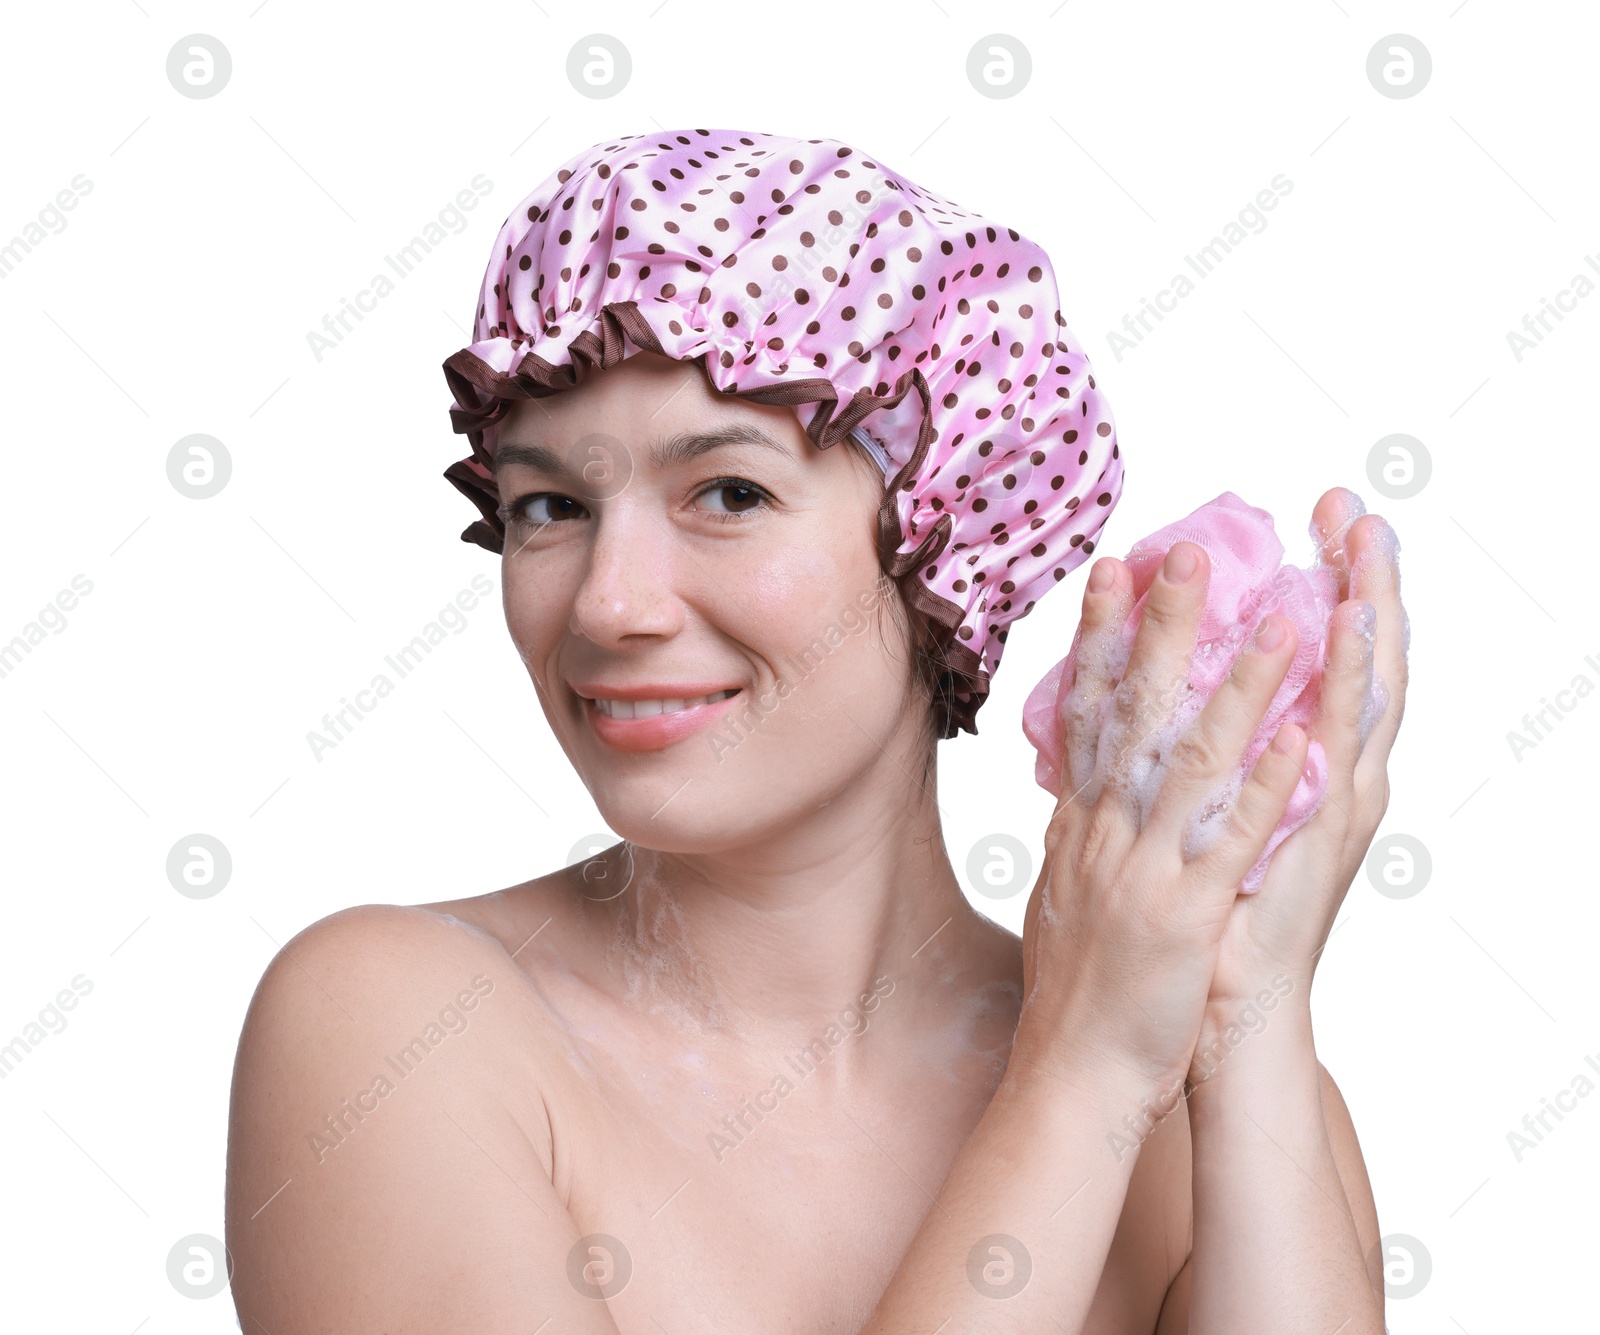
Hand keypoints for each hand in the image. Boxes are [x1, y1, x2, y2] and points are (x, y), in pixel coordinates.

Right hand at [1015, 534, 1318, 1100]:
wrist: (1069, 1073)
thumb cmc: (1072, 992)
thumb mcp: (1061, 894)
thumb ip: (1077, 833)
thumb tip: (1079, 787)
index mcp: (1079, 826)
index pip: (1086, 712)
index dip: (1099, 638)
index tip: (1115, 570)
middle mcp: (1105, 833)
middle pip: (1133, 713)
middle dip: (1160, 629)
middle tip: (1183, 553)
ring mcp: (1142, 870)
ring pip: (1190, 761)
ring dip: (1233, 686)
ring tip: (1273, 620)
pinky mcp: (1182, 916)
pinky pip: (1229, 841)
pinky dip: (1263, 786)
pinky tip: (1296, 739)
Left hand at [1194, 489, 1407, 1066]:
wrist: (1205, 1018)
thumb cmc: (1180, 927)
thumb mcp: (1164, 824)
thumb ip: (1166, 764)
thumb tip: (1132, 705)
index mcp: (1278, 771)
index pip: (1305, 662)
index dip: (1310, 590)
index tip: (1313, 518)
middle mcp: (1315, 780)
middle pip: (1345, 662)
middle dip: (1350, 579)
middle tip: (1349, 501)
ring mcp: (1326, 809)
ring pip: (1352, 694)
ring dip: (1358, 617)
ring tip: (1363, 545)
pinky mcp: (1319, 841)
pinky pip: (1329, 753)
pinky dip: (1337, 688)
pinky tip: (1342, 634)